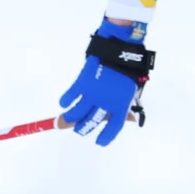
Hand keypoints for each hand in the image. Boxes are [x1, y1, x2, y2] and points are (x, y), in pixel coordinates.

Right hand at [59, 21, 155, 146]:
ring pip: (76, 113)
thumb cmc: (127, 71)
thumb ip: (123, 105)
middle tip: (79, 130)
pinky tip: (64, 103)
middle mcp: (105, 103)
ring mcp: (92, 94)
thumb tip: (119, 117)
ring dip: (71, 118)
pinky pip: (70, 96)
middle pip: (90, 122)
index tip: (99, 142)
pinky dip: (65, 101)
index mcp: (121, 106)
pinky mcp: (82, 83)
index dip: (105, 137)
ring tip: (68, 119)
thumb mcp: (130, 90)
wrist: (119, 51)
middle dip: (83, 129)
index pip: (113, 128)